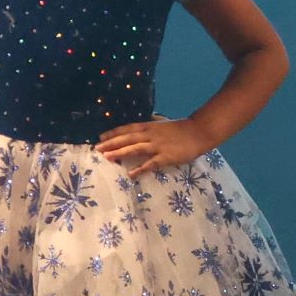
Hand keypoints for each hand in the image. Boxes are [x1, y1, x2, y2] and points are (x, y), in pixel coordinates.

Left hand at [98, 117, 213, 176]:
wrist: (199, 132)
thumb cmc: (181, 128)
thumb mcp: (163, 123)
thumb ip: (152, 123)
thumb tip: (143, 122)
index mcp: (150, 126)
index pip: (127, 128)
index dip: (113, 133)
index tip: (101, 137)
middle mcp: (150, 135)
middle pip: (127, 138)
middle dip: (111, 143)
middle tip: (97, 148)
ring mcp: (158, 146)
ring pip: (135, 149)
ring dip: (120, 153)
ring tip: (107, 157)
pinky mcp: (166, 157)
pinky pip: (151, 164)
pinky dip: (140, 168)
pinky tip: (130, 173)